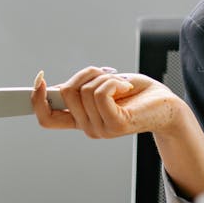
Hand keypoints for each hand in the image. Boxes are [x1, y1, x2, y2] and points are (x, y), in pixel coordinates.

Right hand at [31, 66, 184, 138]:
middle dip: (85, 73)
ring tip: (121, 83)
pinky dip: (113, 82)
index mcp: (80, 120)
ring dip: (104, 76)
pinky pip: (101, 93)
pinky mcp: (116, 125)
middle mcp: (87, 128)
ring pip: (85, 90)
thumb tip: (59, 87)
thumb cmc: (136, 93)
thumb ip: (80, 89)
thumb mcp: (101, 87)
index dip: (36, 100)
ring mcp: (100, 129)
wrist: (167, 105)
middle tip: (106, 74)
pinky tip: (126, 87)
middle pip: (65, 92)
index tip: (39, 79)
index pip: (46, 119)